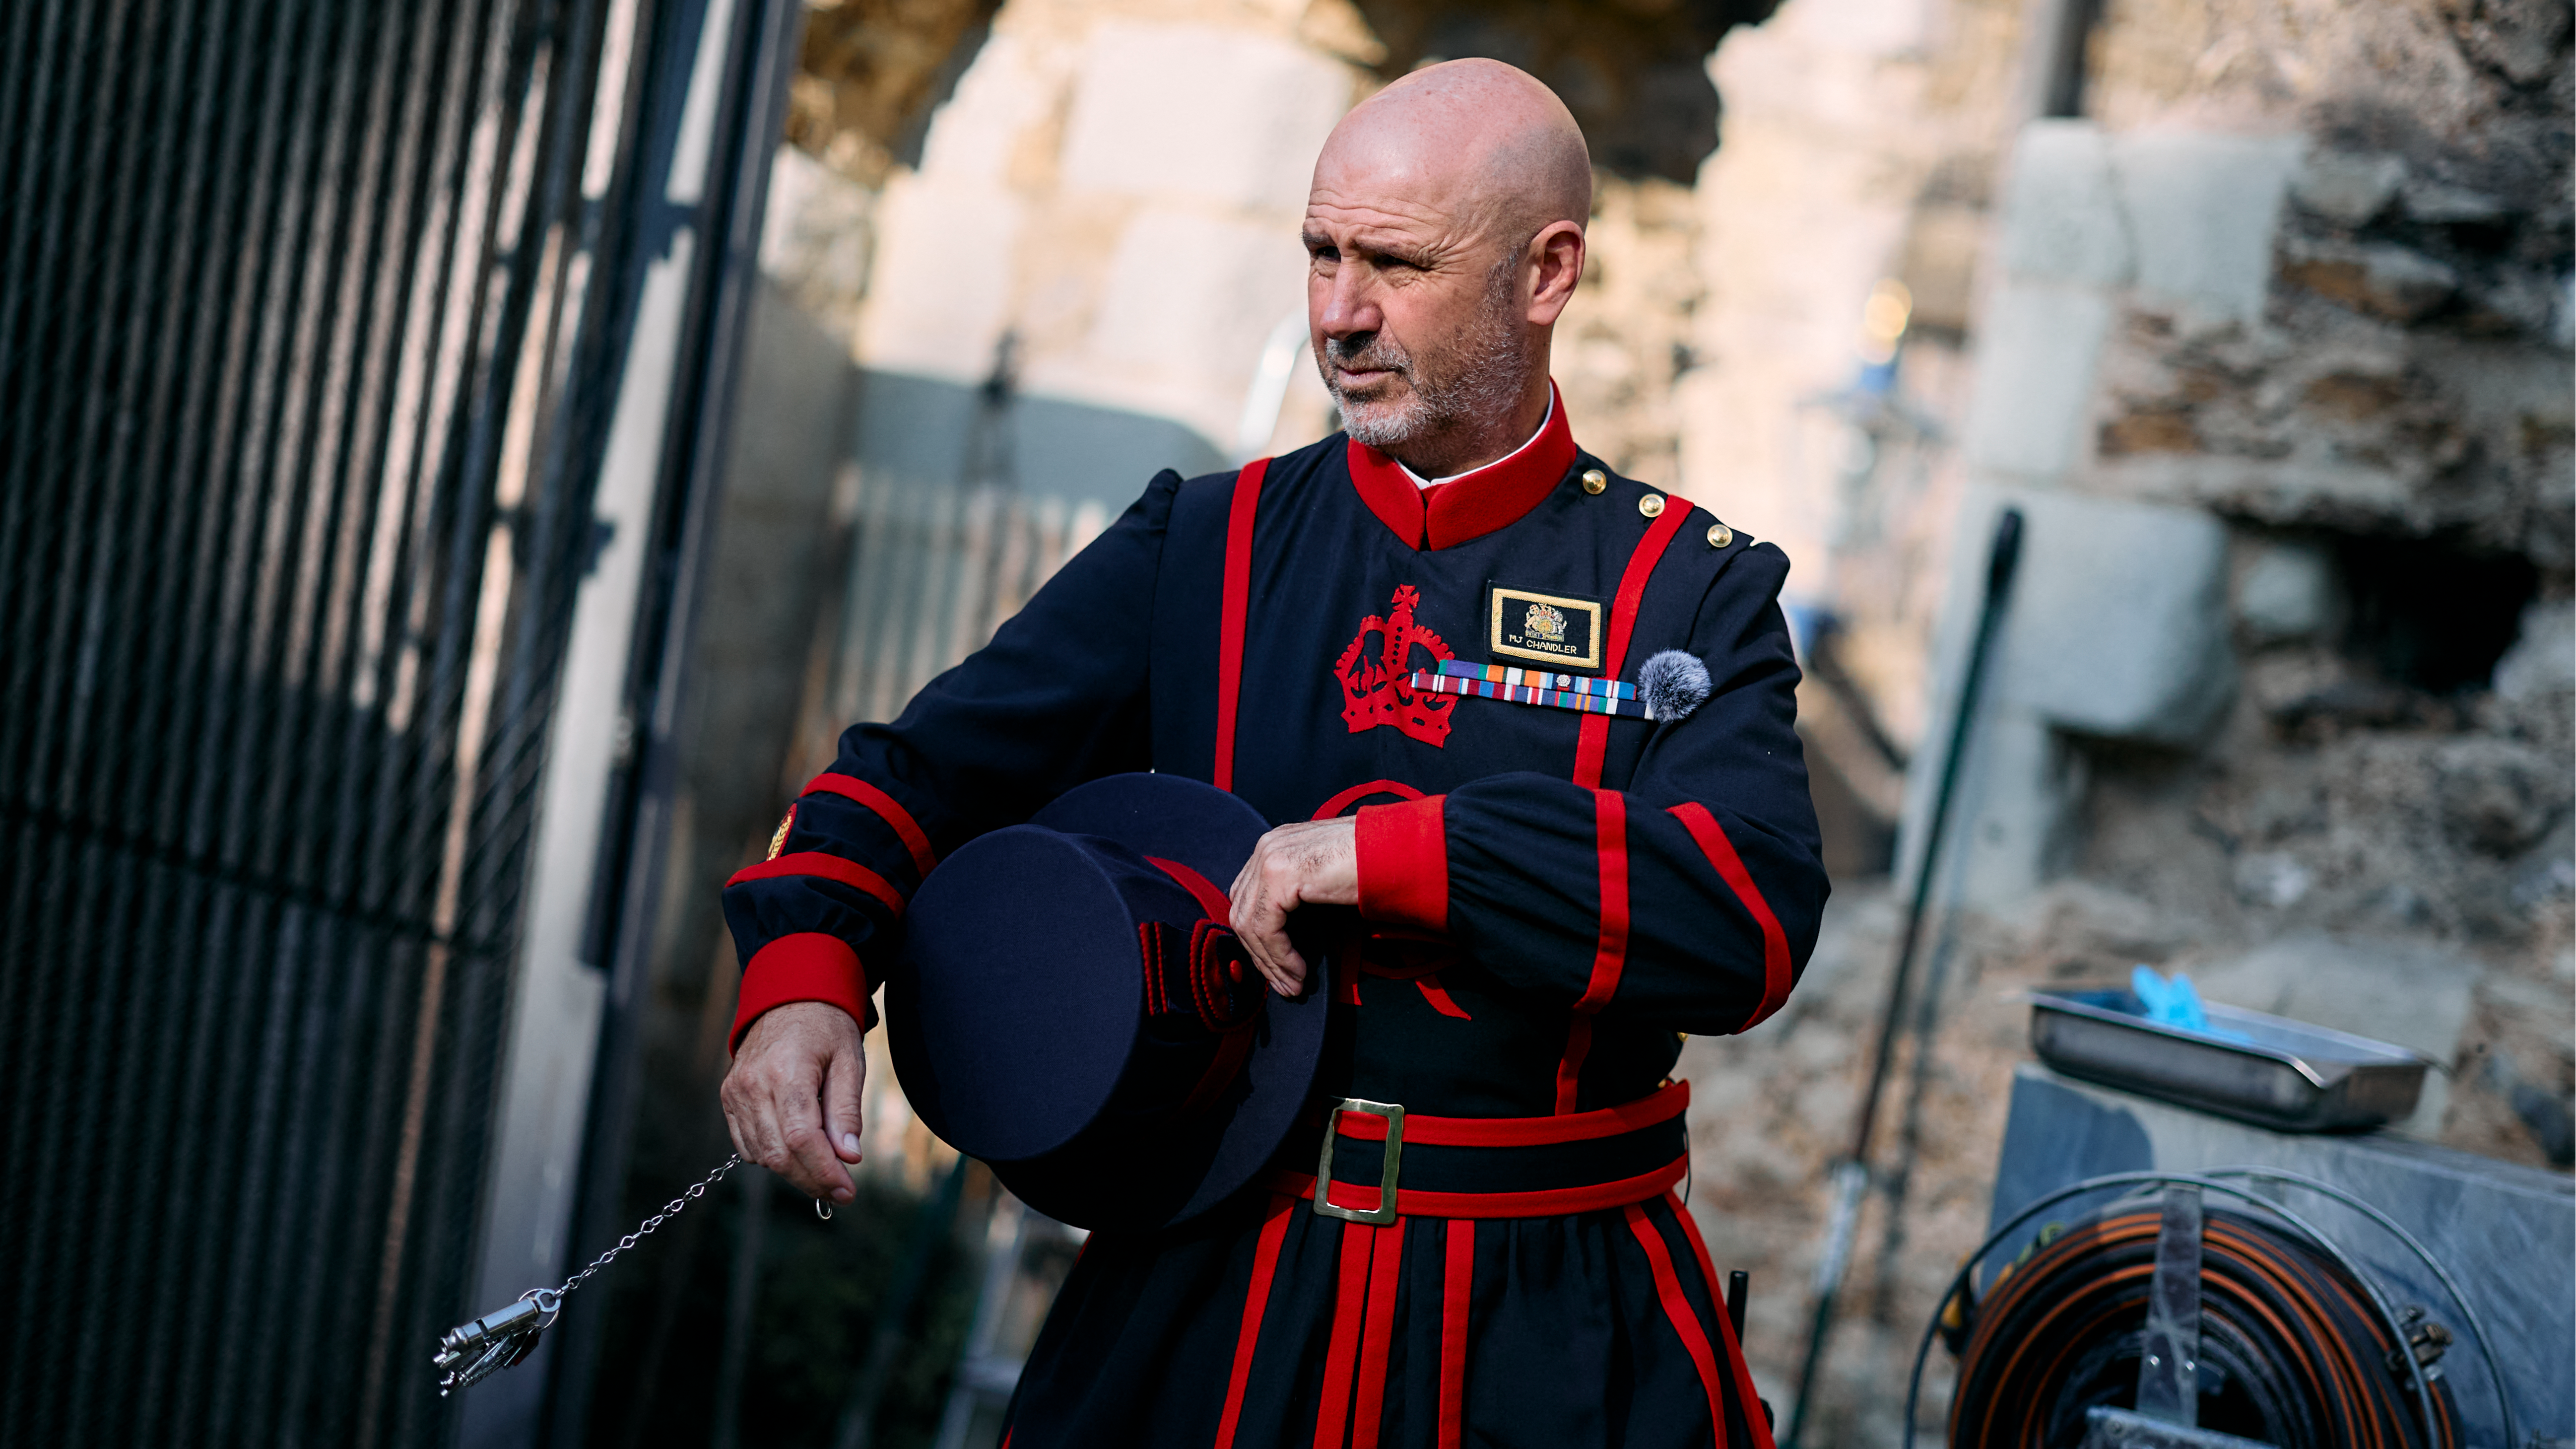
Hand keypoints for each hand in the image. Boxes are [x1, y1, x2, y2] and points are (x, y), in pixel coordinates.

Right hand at [720, 1000, 864, 1203]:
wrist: (787, 997)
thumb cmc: (826, 1027)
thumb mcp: (849, 1061)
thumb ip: (846, 1110)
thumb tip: (849, 1156)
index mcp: (787, 1072)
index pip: (802, 1139)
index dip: (824, 1171)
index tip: (848, 1191)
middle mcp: (754, 1085)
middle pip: (779, 1153)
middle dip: (811, 1180)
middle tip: (840, 1190)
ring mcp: (736, 1091)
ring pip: (761, 1154)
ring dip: (793, 1171)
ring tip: (823, 1170)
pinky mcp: (729, 1096)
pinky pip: (746, 1143)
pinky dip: (771, 1155)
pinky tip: (795, 1150)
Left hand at [1227, 816, 1357, 996]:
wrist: (1394, 850)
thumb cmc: (1370, 864)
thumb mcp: (1320, 879)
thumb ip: (1296, 895)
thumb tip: (1282, 940)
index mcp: (1274, 845)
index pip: (1246, 900)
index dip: (1258, 941)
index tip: (1276, 970)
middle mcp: (1266, 847)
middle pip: (1242, 913)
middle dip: (1261, 956)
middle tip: (1282, 985)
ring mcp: (1269, 858)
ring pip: (1250, 925)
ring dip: (1271, 962)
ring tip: (1292, 984)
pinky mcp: (1280, 875)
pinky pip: (1267, 928)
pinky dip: (1280, 956)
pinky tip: (1298, 970)